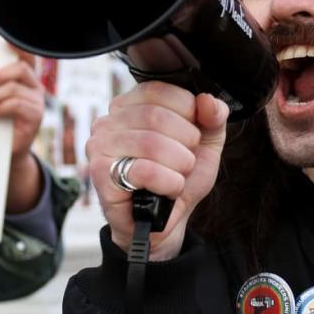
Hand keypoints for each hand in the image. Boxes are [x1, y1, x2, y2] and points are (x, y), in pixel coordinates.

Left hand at [0, 45, 44, 212]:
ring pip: (15, 88)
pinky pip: (16, 104)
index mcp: (23, 77)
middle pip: (20, 68)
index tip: (3, 37)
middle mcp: (34, 85)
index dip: (18, 43)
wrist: (6, 152)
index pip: (26, 54)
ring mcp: (37, 101)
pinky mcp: (35, 116)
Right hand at [87, 82, 227, 260]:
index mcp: (130, 106)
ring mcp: (100, 146)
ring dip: (179, 165)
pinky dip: (167, 183)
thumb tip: (208, 101)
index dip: (187, 112)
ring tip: (179, 177)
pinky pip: (143, 170)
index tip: (192, 134)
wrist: (162, 223)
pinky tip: (167, 190)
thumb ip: (213, 118)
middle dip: (185, 142)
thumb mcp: (205, 144)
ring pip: (150, 142)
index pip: (158, 90)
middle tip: (187, 161)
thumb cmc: (177, 178)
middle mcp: (109, 121)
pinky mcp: (100, 173)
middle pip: (156, 115)